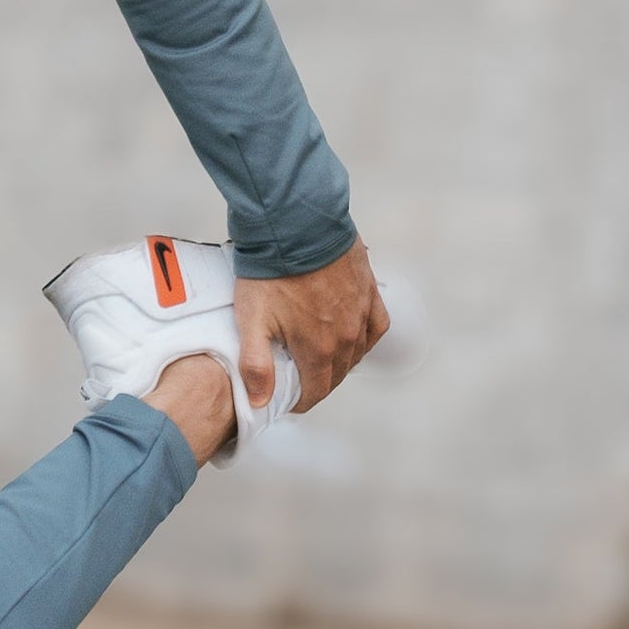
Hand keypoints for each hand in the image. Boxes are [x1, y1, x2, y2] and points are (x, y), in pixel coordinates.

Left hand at [235, 239, 387, 413]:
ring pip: (356, 353)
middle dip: (318, 383)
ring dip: (340, 362)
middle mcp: (347, 337)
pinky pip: (376, 326)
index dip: (301, 400)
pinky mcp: (369, 291)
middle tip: (300, 380)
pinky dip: (365, 337)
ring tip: (320, 360)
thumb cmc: (270, 272)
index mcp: (319, 349)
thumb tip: (260, 403)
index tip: (289, 400)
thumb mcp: (252, 321)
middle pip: (337, 375)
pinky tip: (353, 337)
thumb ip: (256, 366)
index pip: (316, 391)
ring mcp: (361, 314)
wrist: (295, 226)